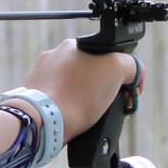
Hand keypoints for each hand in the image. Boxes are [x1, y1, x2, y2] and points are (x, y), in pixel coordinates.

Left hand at [21, 39, 141, 133]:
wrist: (44, 122)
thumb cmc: (78, 95)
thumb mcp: (117, 69)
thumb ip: (130, 64)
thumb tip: (132, 73)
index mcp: (73, 45)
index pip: (105, 55)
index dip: (119, 74)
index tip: (123, 92)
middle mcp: (54, 57)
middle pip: (89, 72)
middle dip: (102, 88)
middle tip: (109, 105)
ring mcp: (41, 77)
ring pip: (73, 87)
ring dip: (84, 99)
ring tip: (90, 115)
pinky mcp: (34, 97)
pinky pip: (58, 102)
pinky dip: (68, 110)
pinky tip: (73, 118)